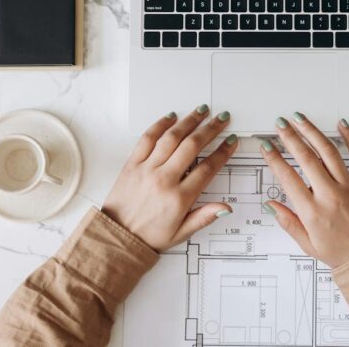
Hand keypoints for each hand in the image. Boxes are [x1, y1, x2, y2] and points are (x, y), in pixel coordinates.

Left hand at [102, 105, 238, 250]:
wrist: (117, 237)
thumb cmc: (149, 236)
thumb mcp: (181, 233)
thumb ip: (204, 217)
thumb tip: (225, 207)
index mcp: (179, 198)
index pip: (207, 169)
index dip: (222, 152)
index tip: (231, 141)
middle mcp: (163, 180)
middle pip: (192, 146)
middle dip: (210, 129)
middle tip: (221, 119)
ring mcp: (146, 169)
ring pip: (171, 138)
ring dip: (189, 121)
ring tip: (201, 111)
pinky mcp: (132, 164)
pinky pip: (147, 139)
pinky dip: (160, 125)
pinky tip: (171, 117)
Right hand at [259, 113, 348, 266]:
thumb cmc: (342, 253)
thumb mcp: (307, 244)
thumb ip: (288, 222)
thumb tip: (271, 204)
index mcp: (312, 211)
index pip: (287, 177)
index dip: (274, 158)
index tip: (266, 146)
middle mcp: (330, 194)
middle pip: (305, 158)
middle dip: (289, 137)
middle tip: (280, 124)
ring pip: (328, 151)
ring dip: (312, 131)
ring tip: (300, 119)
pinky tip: (341, 124)